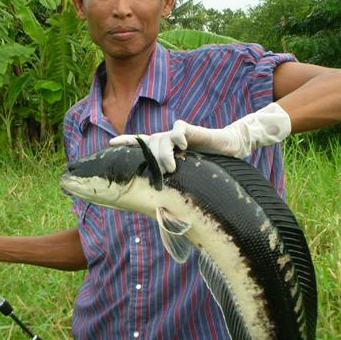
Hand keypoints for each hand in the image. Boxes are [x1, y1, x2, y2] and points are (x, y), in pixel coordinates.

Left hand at [109, 102, 291, 172]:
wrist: (230, 149)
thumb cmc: (209, 167)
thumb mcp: (189, 179)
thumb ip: (175, 187)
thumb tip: (160, 211)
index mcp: (163, 151)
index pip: (139, 145)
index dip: (126, 143)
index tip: (110, 145)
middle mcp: (167, 141)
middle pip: (148, 144)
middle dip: (151, 159)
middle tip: (164, 173)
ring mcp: (177, 134)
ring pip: (161, 138)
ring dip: (163, 153)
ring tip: (172, 166)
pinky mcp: (190, 129)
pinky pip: (177, 128)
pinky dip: (177, 136)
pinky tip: (181, 145)